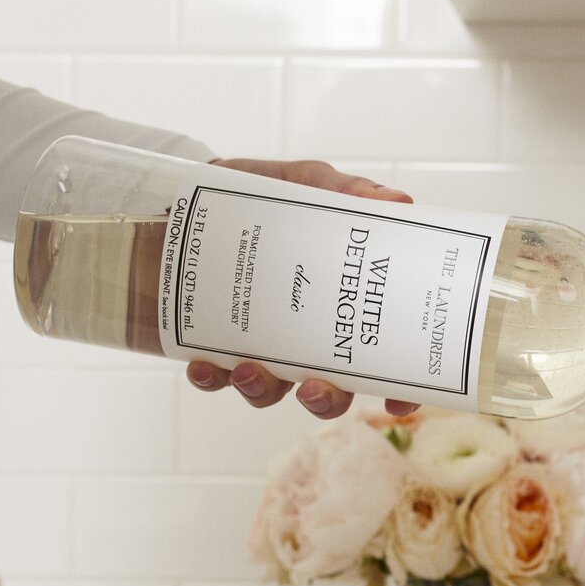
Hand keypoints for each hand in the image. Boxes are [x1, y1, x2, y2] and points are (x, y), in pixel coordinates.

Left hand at [185, 158, 420, 420]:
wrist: (185, 193)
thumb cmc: (259, 195)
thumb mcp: (303, 183)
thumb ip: (343, 191)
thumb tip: (397, 202)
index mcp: (343, 303)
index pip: (384, 357)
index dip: (398, 388)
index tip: (399, 402)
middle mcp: (308, 335)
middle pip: (333, 389)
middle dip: (325, 399)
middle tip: (312, 388)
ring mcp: (262, 345)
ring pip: (274, 391)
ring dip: (263, 391)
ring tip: (247, 370)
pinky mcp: (215, 344)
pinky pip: (217, 378)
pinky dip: (211, 378)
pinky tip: (202, 365)